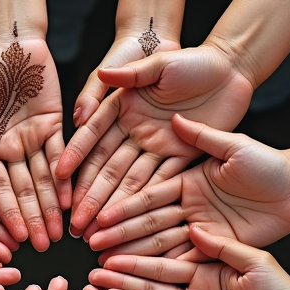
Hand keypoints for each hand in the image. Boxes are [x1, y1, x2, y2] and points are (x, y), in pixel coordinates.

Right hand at [0, 37, 71, 250]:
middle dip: (31, 220)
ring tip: (57, 234)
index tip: (13, 239)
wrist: (11, 39)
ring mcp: (33, 139)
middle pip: (23, 191)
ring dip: (49, 208)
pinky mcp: (55, 125)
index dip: (6, 213)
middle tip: (41, 247)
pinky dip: (65, 179)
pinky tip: (68, 202)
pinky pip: (62, 156)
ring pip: (43, 180)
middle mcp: (11, 148)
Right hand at [57, 43, 253, 236]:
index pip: (94, 135)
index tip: (60, 174)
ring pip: (129, 181)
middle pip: (108, 166)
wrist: (229, 68)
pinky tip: (129, 221)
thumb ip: (132, 72)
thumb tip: (103, 74)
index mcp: (124, 106)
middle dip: (90, 194)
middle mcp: (135, 130)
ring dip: (112, 205)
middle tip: (74, 220)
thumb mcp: (160, 62)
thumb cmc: (192, 60)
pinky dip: (145, 202)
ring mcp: (156, 147)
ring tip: (95, 229)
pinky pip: (160, 183)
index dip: (77, 154)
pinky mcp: (180, 157)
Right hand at [89, 115, 289, 262]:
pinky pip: (187, 259)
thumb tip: (176, 121)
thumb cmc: (269, 162)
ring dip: (135, 254)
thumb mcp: (235, 146)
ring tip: (108, 265)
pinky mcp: (216, 246)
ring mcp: (200, 227)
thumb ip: (203, 138)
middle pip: (146, 222)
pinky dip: (165, 268)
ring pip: (161, 243)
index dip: (120, 205)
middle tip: (90, 245)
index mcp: (185, 179)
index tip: (96, 215)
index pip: (145, 194)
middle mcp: (187, 205)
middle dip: (118, 234)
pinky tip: (143, 278)